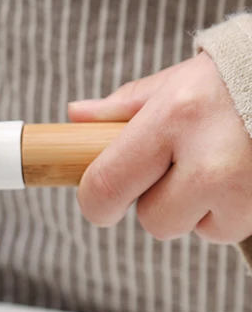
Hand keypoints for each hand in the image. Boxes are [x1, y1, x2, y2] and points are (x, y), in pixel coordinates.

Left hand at [69, 52, 251, 243]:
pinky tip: (241, 177)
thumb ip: (125, 106)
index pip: (106, 186)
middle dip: (159, 201)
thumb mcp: (179, 80)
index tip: (102, 202)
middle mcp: (210, 158)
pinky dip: (228, 212)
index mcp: (174, 117)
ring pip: (193, 230)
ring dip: (198, 208)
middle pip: (153, 221)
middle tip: (182, 165)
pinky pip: (227, 231)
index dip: (96, 203)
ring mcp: (245, 187)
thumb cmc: (236, 80)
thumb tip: (75, 116)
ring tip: (220, 164)